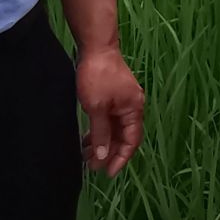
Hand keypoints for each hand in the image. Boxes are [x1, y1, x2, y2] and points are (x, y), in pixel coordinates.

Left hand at [75, 46, 144, 176]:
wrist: (96, 47)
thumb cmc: (97, 76)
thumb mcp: (96, 108)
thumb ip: (101, 133)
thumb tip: (103, 156)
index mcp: (133, 109)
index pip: (131, 141)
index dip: (121, 158)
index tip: (108, 172)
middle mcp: (132, 106)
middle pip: (123, 136)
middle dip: (109, 153)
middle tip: (92, 166)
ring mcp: (122, 100)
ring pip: (114, 128)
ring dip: (103, 142)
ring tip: (86, 155)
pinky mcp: (113, 95)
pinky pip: (109, 119)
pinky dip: (100, 130)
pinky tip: (87, 137)